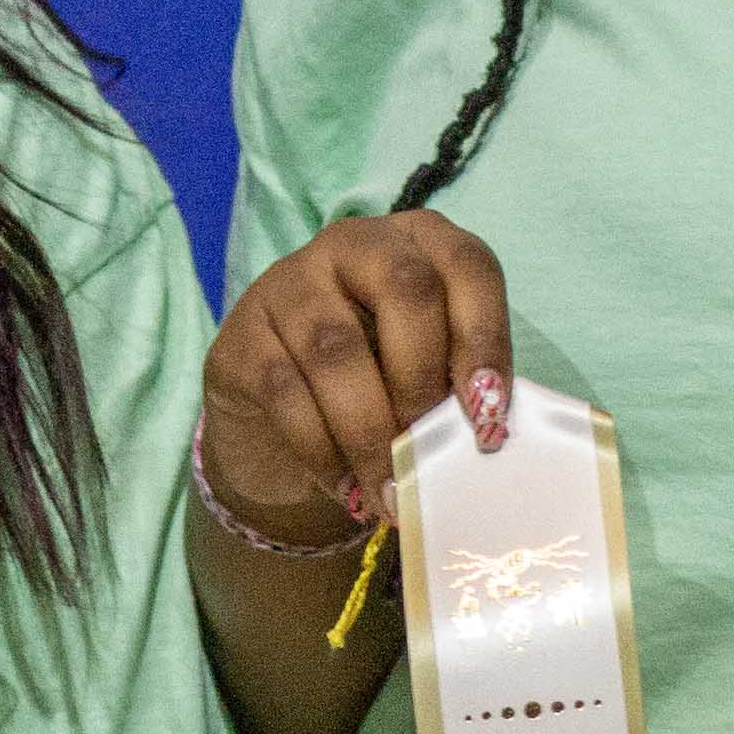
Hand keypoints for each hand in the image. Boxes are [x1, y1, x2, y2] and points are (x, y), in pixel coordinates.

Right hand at [198, 212, 513, 549]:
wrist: (279, 416)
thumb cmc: (378, 384)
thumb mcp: (427, 369)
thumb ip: (457, 382)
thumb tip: (488, 434)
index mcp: (418, 242)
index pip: (466, 265)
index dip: (485, 338)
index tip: (491, 417)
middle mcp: (354, 243)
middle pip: (403, 287)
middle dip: (423, 379)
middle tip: (431, 452)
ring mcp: (290, 281)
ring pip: (337, 348)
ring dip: (370, 432)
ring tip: (392, 491)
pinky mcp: (242, 334)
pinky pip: (284, 391)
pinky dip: (322, 450)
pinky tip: (348, 489)